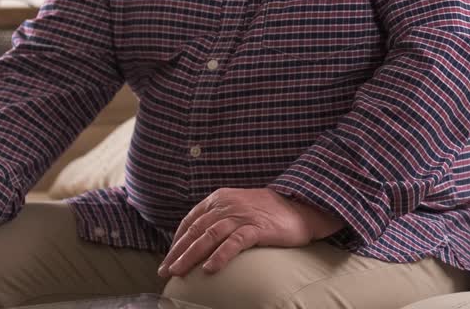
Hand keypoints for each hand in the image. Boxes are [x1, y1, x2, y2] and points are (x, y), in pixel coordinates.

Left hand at [159, 188, 342, 276]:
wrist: (303, 206)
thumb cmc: (270, 212)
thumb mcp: (240, 207)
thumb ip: (221, 217)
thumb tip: (199, 240)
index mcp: (221, 198)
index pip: (190, 220)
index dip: (177, 241)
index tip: (168, 258)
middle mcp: (228, 204)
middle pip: (196, 230)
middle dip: (178, 252)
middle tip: (166, 271)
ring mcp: (243, 215)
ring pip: (209, 236)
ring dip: (191, 255)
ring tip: (179, 272)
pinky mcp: (258, 227)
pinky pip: (235, 242)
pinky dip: (221, 255)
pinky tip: (210, 269)